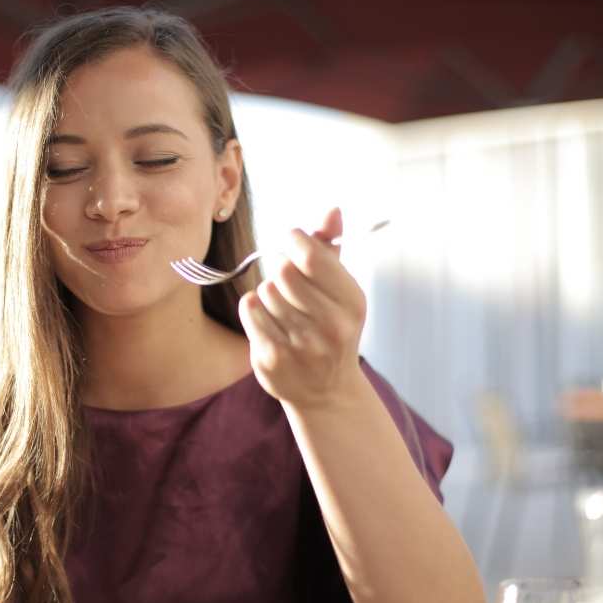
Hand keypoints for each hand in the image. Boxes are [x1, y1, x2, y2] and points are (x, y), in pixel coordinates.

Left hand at [238, 207, 367, 409]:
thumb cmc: (331, 328)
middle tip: (287, 279)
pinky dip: (254, 309)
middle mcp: (330, 326)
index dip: (294, 240)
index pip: (311, 256)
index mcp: (352, 303)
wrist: (326, 392)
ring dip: (269, 292)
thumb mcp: (341, 290)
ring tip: (284, 308)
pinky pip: (250, 309)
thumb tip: (332, 210)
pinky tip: (269, 321)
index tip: (292, 241)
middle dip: (281, 268)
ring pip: (265, 290)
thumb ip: (332, 248)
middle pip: (283, 271)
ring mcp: (301, 346)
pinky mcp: (272, 359)